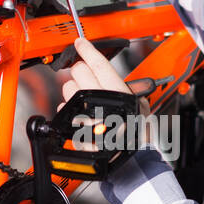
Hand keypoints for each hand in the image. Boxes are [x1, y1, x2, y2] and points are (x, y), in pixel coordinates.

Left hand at [60, 37, 152, 151]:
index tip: (80, 42)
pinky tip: (80, 115)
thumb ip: (130, 90)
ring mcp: (83, 111)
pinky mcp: (72, 124)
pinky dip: (68, 109)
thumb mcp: (140, 107)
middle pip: (79, 71)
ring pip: (68, 88)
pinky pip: (62, 107)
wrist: (126, 160)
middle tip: (88, 79)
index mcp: (117, 91)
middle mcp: (98, 98)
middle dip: (81, 72)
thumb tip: (121, 79)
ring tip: (86, 102)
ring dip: (74, 91)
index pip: (97, 62)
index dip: (87, 49)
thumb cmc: (135, 135)